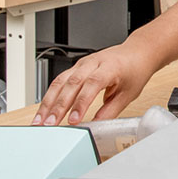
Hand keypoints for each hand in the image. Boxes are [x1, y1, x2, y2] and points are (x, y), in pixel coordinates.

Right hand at [32, 38, 157, 125]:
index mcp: (110, 67)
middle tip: (50, 124)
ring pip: (60, 81)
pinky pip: (60, 80)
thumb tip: (95, 126)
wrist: (137, 52)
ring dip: (48, 102)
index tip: (74, 120)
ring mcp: (83, 63)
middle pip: (71, 82)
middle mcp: (94, 62)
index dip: (81, 103)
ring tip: (40, 121)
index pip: (92, 84)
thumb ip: (111, 110)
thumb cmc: (135, 70)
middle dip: (58, 105)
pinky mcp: (76, 66)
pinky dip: (50, 96)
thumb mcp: (129, 94)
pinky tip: (45, 110)